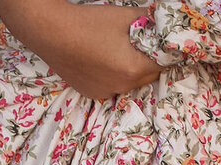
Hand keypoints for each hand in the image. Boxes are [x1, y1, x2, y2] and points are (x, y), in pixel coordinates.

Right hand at [0, 0, 161, 99]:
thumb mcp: (126, 15)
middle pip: (148, 77)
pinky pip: (112, 87)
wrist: (53, 33)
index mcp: (134, 69)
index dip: (166, 54)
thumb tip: (165, 25)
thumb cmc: (90, 22)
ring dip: (131, 71)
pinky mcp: (92, 93)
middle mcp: (122, 87)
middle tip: (144, 46)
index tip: (165, 46)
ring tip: (121, 52)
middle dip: (150, 63)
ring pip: (130, 84)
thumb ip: (151, 22)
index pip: (163, 65)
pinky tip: (104, 61)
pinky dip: (114, 76)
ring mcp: (106, 92)